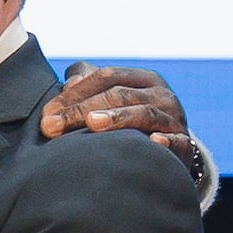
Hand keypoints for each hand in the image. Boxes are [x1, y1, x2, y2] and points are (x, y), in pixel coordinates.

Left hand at [44, 62, 212, 190]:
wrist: (172, 155)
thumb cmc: (133, 125)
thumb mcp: (113, 102)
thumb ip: (88, 88)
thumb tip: (68, 82)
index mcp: (142, 79)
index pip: (105, 77)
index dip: (75, 93)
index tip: (47, 114)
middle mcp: (161, 94)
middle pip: (119, 94)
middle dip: (81, 110)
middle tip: (52, 127)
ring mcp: (174, 118)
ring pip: (144, 113)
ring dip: (117, 118)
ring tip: (92, 124)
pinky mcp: (185, 144)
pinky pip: (176, 141)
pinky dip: (165, 142)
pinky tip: (152, 142)